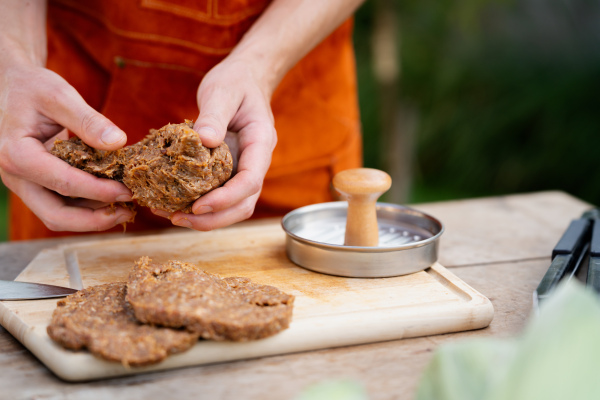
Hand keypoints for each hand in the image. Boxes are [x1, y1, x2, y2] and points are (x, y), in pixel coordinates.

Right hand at [0, 58, 134, 231]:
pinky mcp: (36, 186)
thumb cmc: (33, 88)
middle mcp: (15, 176)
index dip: (99, 191)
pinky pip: (61, 206)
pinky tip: (111, 199)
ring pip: (58, 217)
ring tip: (126, 208)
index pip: (63, 183)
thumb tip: (119, 142)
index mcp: (16, 154)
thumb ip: (88, 120)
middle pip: (55, 216)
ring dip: (92, 219)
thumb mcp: (60, 95)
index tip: (128, 191)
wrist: (12, 88)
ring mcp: (24, 184)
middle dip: (94, 220)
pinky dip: (86, 208)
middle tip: (127, 212)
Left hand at [152, 57, 276, 229]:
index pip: (250, 181)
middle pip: (243, 204)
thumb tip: (204, 140)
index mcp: (260, 144)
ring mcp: (243, 169)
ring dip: (205, 218)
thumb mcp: (223, 91)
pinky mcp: (227, 171)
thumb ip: (214, 114)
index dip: (226, 198)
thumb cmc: (235, 83)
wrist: (244, 79)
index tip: (198, 206)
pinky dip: (197, 205)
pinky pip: (217, 195)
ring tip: (170, 215)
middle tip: (178, 218)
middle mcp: (255, 163)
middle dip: (214, 218)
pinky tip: (170, 202)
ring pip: (232, 206)